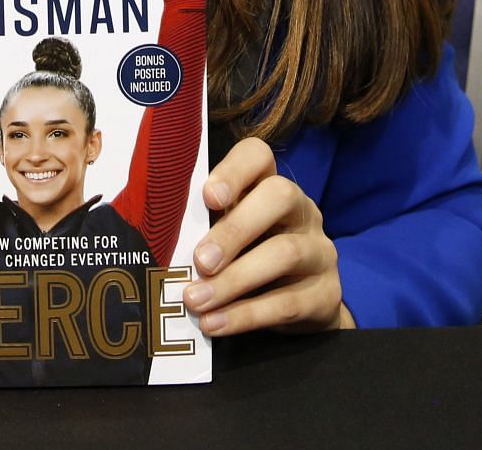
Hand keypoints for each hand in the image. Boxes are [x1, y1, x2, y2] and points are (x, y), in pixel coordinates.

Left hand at [181, 137, 353, 334]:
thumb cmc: (249, 261)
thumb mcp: (228, 238)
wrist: (301, 311)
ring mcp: (319, 250)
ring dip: (234, 279)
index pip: (258, 156)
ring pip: (284, 253)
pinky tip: (214, 324)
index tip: (208, 197)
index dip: (233, 171)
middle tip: (201, 261)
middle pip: (279, 196)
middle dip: (235, 228)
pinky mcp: (325, 294)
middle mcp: (301, 211)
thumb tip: (155, 240)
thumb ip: (202, 229)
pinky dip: (246, 315)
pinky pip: (288, 302)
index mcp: (270, 187)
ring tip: (196, 301)